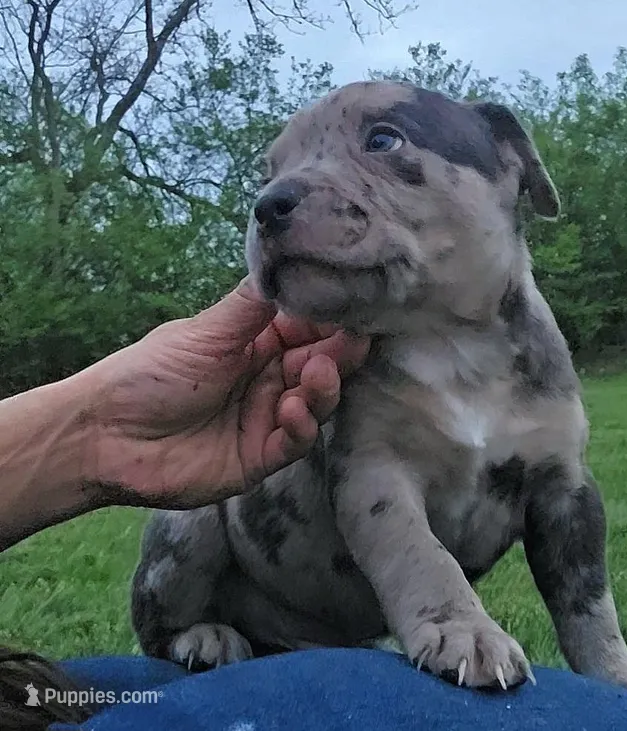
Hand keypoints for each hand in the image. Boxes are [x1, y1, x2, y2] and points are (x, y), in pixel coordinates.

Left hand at [79, 277, 370, 507]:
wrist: (105, 435)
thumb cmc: (150, 373)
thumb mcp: (205, 332)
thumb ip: (253, 305)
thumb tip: (289, 258)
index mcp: (257, 343)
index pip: (308, 330)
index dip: (334, 322)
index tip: (360, 309)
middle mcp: (268, 379)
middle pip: (320, 366)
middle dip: (338, 356)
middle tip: (354, 343)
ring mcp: (266, 419)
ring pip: (314, 404)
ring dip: (323, 389)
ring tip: (315, 375)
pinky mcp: (260, 457)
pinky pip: (294, 442)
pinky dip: (301, 426)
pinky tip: (291, 411)